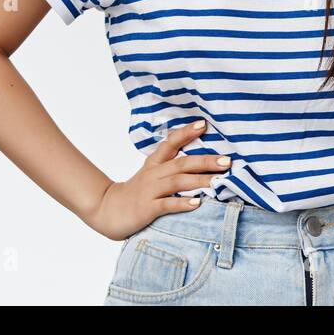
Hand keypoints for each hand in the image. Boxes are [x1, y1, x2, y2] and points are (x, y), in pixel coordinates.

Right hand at [86, 120, 228, 240]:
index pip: (170, 143)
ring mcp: (149, 191)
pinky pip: (166, 205)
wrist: (107, 211)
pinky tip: (197, 203)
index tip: (204, 124)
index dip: (186, 133)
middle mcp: (153, 174)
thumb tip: (200, 162)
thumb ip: (170, 167)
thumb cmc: (136, 193)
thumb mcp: (150, 175)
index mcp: (154, 163)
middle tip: (226, 161)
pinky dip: (182, 203)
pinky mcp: (146, 209)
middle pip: (181, 163)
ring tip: (218, 181)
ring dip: (199, 181)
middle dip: (205, 161)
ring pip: (177, 182)